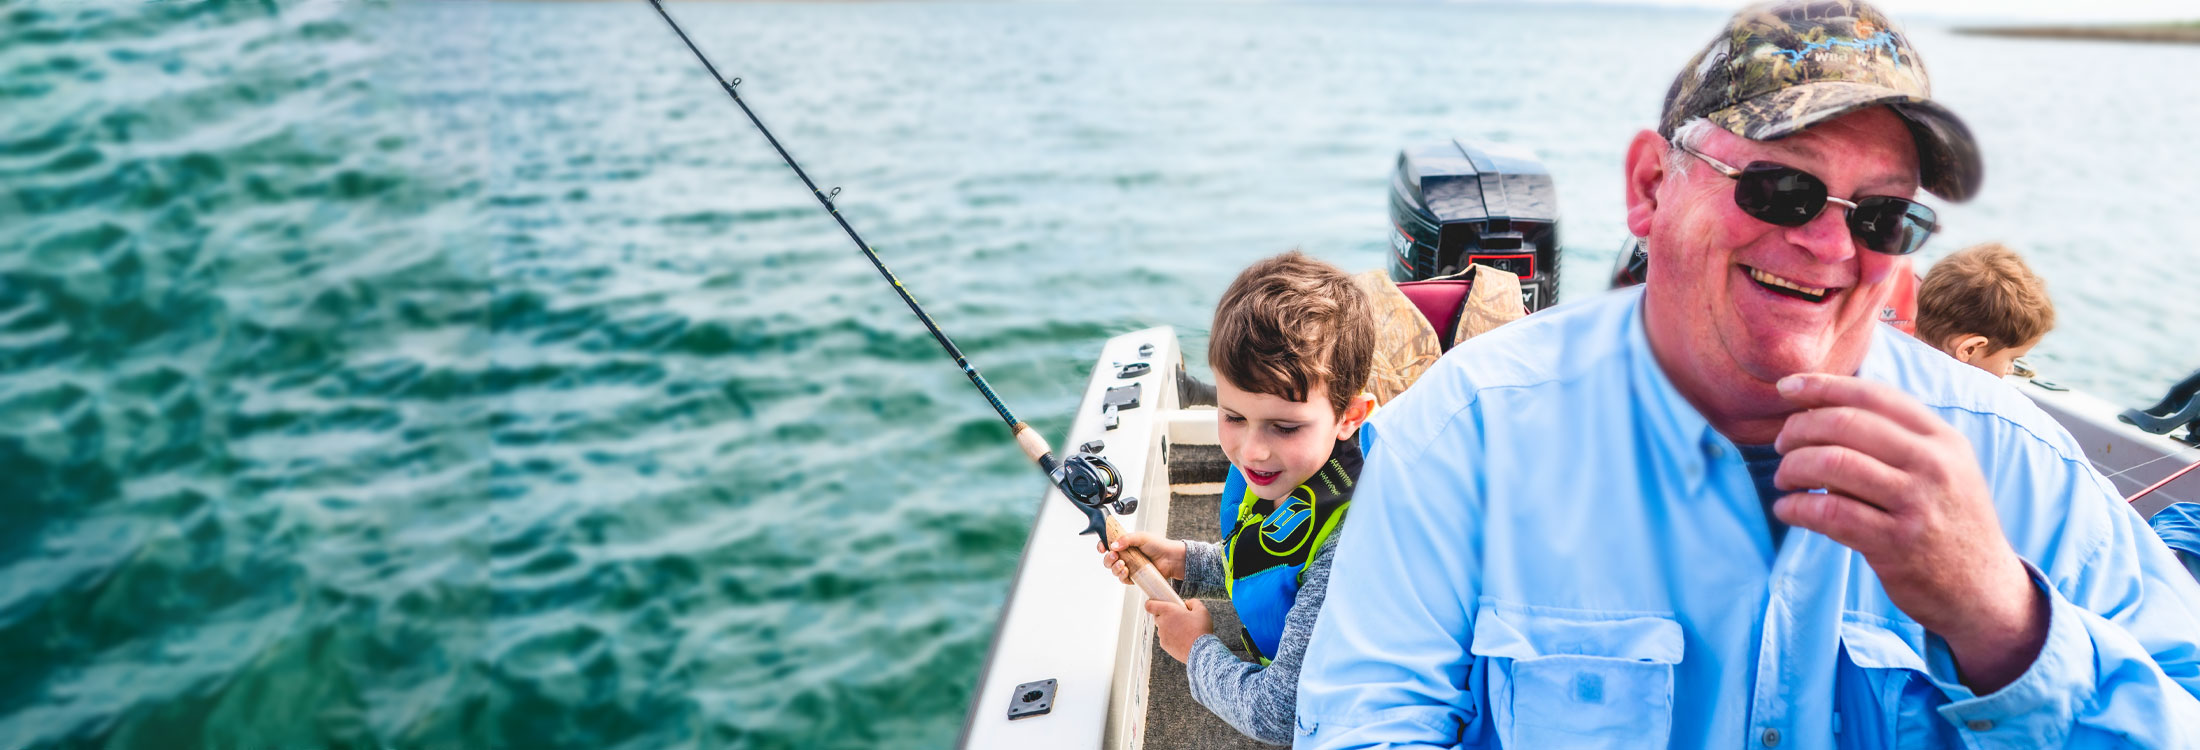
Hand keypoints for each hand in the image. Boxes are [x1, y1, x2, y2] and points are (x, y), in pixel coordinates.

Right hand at [1096, 531, 1186, 583]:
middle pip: (1108, 560)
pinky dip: (1122, 576)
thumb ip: (1126, 539)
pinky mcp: (1134, 577)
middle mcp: (1126, 556)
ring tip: (1123, 564)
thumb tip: (1113, 545)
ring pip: (1113, 570)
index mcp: (1125, 544)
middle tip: (1115, 555)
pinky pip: (1122, 579)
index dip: (1102, 546)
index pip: (1108, 545)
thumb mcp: (1141, 537)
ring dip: (1115, 567)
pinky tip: (1127, 572)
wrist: (1170, 558)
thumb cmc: (1159, 546)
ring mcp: (1129, 567)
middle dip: (1108, 558)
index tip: (1102, 548)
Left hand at [1145, 598, 1212, 663]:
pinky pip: (1165, 638)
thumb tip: (1188, 603)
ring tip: (1184, 630)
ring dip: (1169, 627)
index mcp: (1168, 611)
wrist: (1201, 651)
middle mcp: (1162, 622)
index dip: (1152, 603)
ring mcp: (1162, 635)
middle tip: (1178, 617)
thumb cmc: (1200, 630)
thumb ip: (1193, 603)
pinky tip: (1183, 639)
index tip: (1157, 603)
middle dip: (1165, 615)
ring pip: (1162, 628)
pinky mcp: (1164, 645)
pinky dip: (1171, 638)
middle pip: (1157, 616)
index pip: (1149, 605)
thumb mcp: (1201, 611)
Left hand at [1771, 373, 2047, 692]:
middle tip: (1782, 445)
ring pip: (1832, 463)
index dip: (1823, 387)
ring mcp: (1916, 503)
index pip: (1873, 396)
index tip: (1786, 388)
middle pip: (1845, 424)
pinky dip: (1796, 508)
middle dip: (1799, 429)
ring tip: (1785, 480)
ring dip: (1793, 468)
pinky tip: (1788, 510)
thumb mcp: (1943, 469)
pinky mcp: (1896, 542)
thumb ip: (1896, 440)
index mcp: (1942, 439)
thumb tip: (1819, 408)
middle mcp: (1933, 464)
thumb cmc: (1947, 521)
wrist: (1984, 589)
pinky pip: (1829, 513)